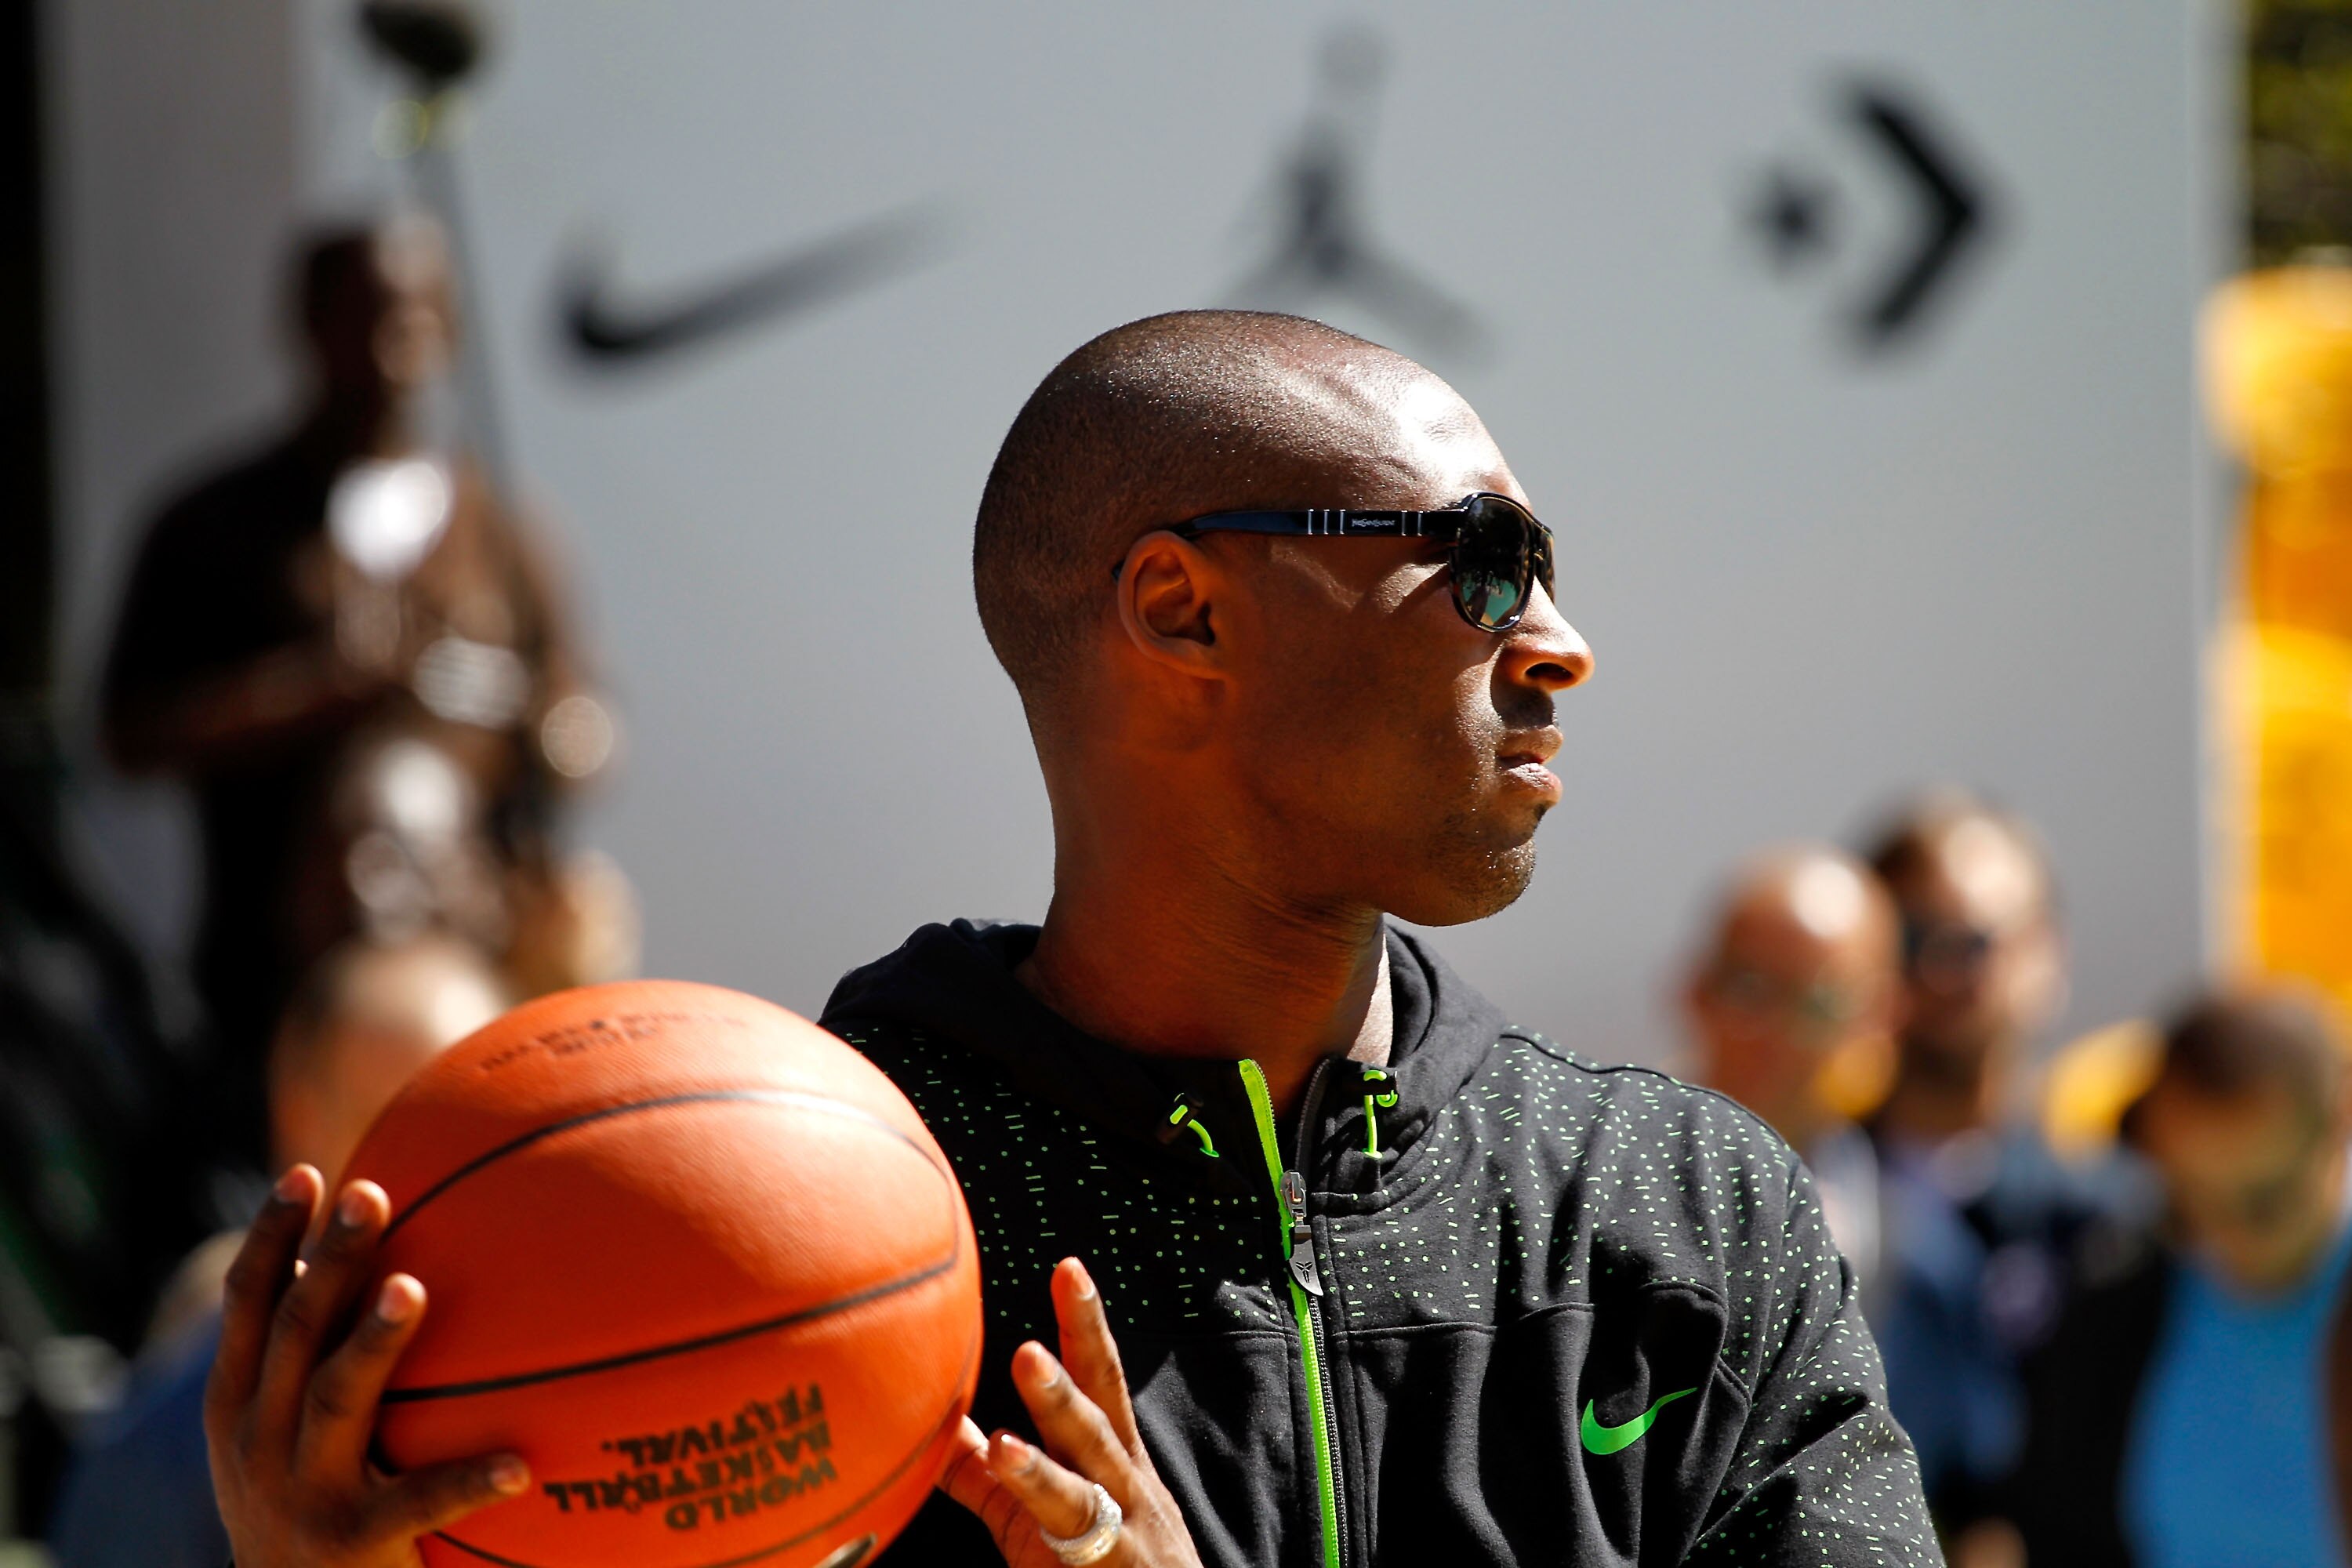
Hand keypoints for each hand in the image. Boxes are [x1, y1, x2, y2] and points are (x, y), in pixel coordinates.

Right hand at [205, 1166, 529, 1567]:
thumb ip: (327, 1360)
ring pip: (335, 1398)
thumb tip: (403, 1259)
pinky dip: (467, 1479)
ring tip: (414, 1288)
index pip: (247, 1305)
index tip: (305, 1173)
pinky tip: (522, 1463)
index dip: (271, 1238)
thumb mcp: (293, 1436)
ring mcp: (298, 1492)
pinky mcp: (349, 1544)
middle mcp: (257, 1441)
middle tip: (371, 1196)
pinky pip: (416, 1502)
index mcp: (240, 1406)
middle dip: (327, 1259)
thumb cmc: (311, 1507)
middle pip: (293, 1331)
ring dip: (372, 1338)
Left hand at [940, 1258, 1200, 1567]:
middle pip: (1100, 1416)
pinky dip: (1038, 1500)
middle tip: (1040, 1321)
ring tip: (1016, 1407)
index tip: (1068, 1267)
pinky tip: (1010, 1466)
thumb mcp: (1045, 1514)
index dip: (1084, 1325)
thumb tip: (934, 1426)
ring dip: (1048, 1445)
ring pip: (1083, 1481)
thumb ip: (992, 1473)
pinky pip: (1071, 1539)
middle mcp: (1123, 1485)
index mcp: (1112, 1460)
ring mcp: (1120, 1530)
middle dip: (1072, 1369)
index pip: (1101, 1381)